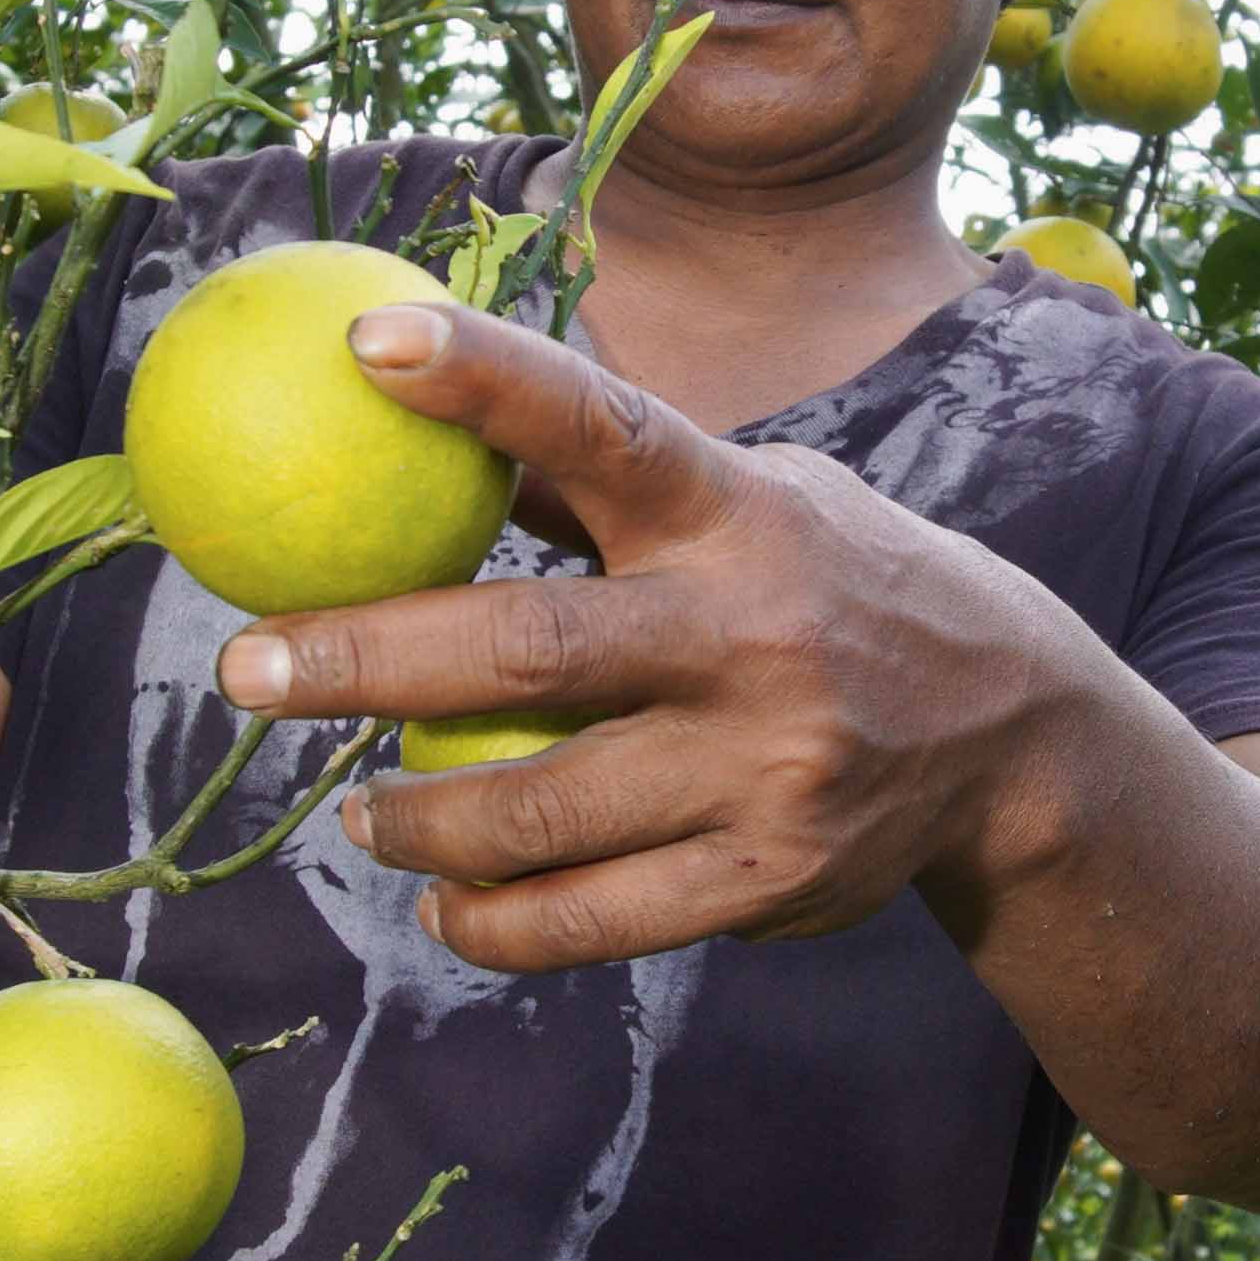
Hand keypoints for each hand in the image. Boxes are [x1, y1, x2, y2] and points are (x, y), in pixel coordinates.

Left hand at [212, 302, 1105, 969]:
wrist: (1012, 735)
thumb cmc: (828, 586)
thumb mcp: (754, 502)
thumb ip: (612, 488)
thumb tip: (416, 430)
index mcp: (737, 512)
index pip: (602, 423)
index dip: (485, 379)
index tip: (365, 343)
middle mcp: (752, 634)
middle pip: (525, 649)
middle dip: (364, 659)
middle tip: (247, 667)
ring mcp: (765, 766)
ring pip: (539, 808)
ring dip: (416, 818)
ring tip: (357, 813)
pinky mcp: (769, 877)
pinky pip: (593, 917)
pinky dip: (496, 917)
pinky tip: (448, 903)